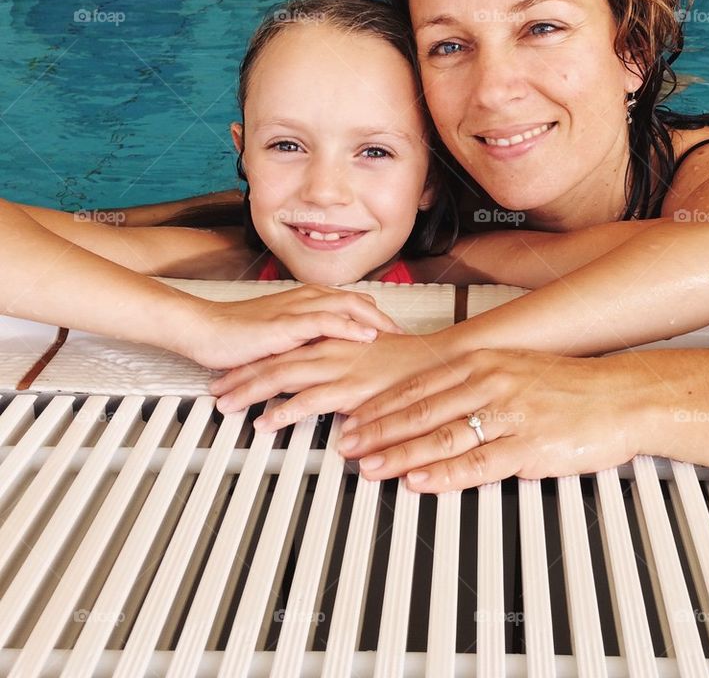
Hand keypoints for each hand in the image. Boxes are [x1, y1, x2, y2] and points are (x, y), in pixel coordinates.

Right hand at [182, 284, 403, 369]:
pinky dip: (350, 328)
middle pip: (357, 301)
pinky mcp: (286, 324)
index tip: (395, 332)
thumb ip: (303, 343)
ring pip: (348, 306)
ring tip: (397, 335)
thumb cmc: (236, 337)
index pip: (351, 303)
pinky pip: (326, 321)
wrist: (204, 331)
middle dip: (385, 317)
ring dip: (376, 320)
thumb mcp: (278, 341)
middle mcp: (305, 300)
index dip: (376, 316)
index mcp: (305, 301)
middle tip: (406, 335)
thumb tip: (325, 358)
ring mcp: (296, 309)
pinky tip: (368, 338)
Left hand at [208, 332, 455, 424]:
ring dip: (251, 393)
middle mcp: (331, 347)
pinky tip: (265, 423)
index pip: (285, 346)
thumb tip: (325, 375)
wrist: (437, 362)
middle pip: (275, 360)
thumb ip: (344, 360)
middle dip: (242, 376)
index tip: (234, 371)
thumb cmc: (408, 361)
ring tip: (229, 408)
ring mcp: (338, 366)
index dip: (257, 359)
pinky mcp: (348, 387)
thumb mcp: (369, 355)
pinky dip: (283, 412)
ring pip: (283, 376)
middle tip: (219, 392)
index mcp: (334, 336)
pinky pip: (307, 400)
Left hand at [335, 349, 643, 491]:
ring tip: (371, 466)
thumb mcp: (517, 367)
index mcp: (485, 362)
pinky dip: (443, 474)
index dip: (381, 406)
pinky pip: (477, 463)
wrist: (621, 395)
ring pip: (441, 436)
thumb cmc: (571, 384)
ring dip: (399, 453)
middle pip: (421, 409)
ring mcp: (509, 414)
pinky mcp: (529, 445)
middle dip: (377, 430)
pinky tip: (419, 480)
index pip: (419, 385)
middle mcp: (492, 382)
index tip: (354, 419)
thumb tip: (436, 398)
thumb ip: (476, 381)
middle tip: (347, 445)